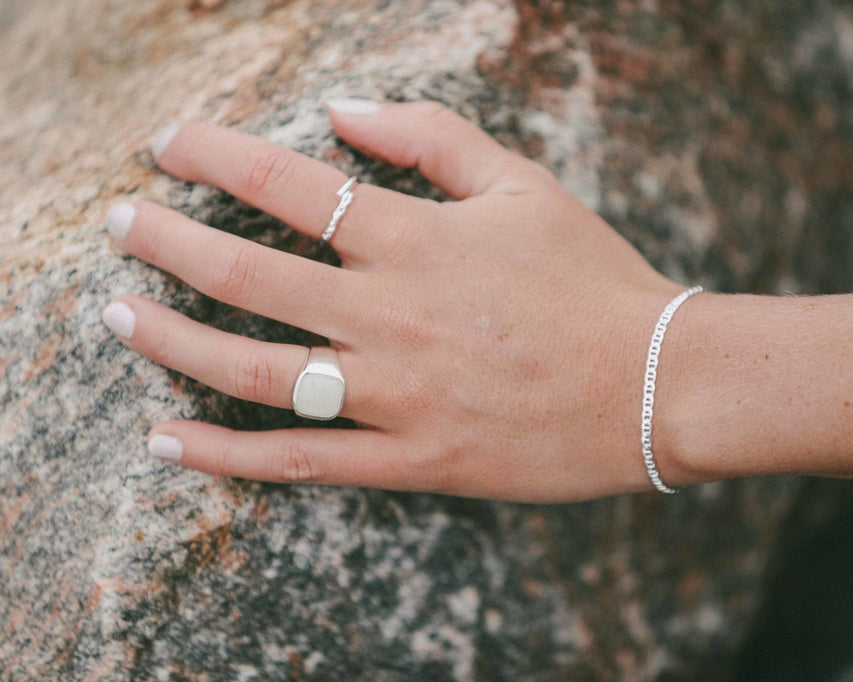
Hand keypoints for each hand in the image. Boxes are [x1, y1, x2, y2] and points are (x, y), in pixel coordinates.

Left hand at [103, 100, 685, 501]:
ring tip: (116, 316)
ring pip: (255, 369)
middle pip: (246, 270)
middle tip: (118, 222)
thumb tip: (342, 110)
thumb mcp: (523, 184)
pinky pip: (302, 461)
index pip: (288, 183)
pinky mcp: (411, 459)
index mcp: (416, 239)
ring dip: (171, 340)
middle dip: (165, 238)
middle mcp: (390, 314)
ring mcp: (396, 393)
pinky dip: (227, 454)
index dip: (213, 154)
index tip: (166, 143)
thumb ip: (431, 137)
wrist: (658, 384)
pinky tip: (166, 439)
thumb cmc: (593, 278)